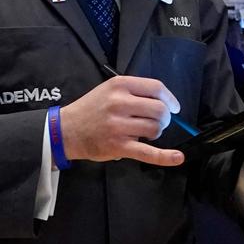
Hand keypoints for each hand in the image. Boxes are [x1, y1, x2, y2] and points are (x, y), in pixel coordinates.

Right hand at [58, 76, 184, 166]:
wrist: (65, 130)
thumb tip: (165, 103)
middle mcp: (119, 103)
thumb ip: (134, 92)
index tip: (174, 107)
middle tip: (157, 122)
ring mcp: (118, 126)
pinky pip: (147, 152)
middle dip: (164, 118)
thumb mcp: (109, 90)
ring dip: (156, 132)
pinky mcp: (118, 147)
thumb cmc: (90, 109)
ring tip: (145, 133)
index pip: (156, 87)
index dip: (169, 98)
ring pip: (155, 128)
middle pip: (159, 109)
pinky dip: (165, 156)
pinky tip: (177, 157)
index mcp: (119, 85)